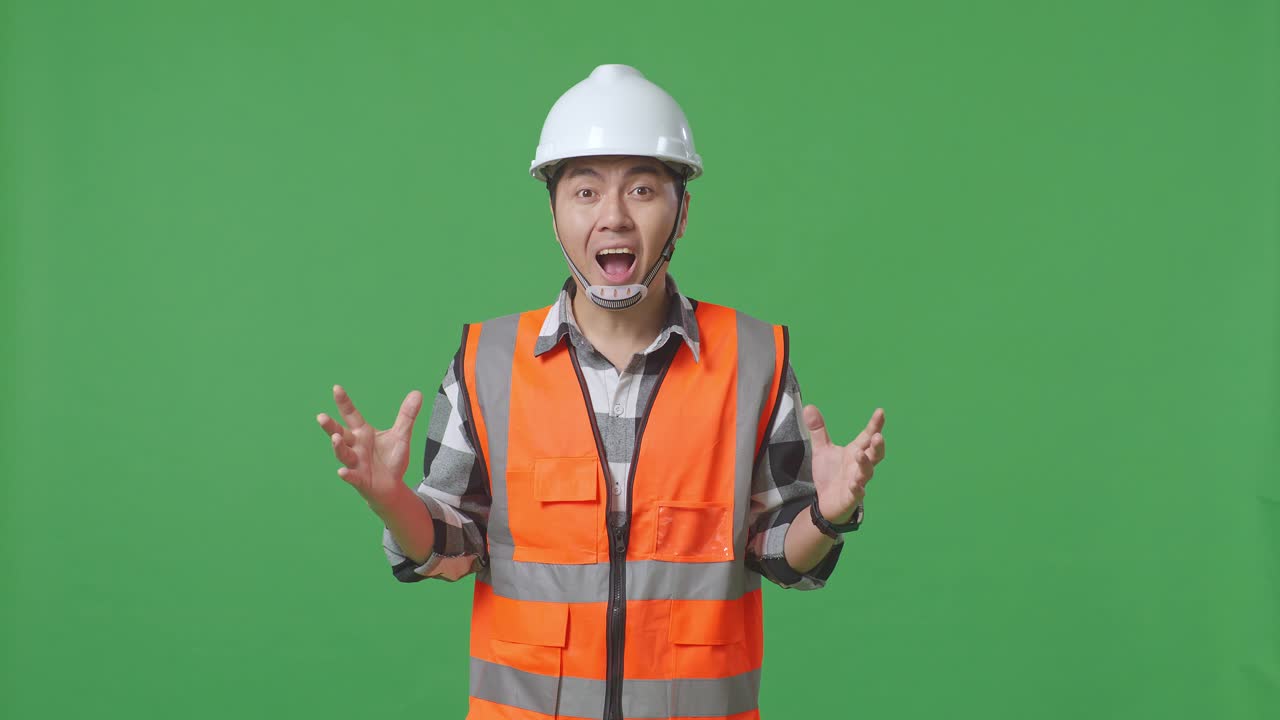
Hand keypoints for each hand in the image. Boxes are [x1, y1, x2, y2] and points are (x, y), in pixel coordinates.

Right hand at [317, 384, 422, 506]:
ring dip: (338, 447)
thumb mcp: (401, 436)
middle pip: (340, 433)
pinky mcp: (359, 479)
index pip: (351, 415)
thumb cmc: (391, 459)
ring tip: (335, 438)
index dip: (344, 402)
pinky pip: (352, 476)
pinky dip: (347, 474)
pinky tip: (342, 472)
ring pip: (343, 453)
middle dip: (330, 426)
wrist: (391, 486)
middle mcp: (355, 446)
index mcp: (362, 433)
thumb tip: (417, 393)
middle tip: (321, 416)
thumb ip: (407, 416)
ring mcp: (355, 463)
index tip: (336, 388)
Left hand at [805, 405, 885, 522]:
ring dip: (865, 463)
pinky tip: (855, 485)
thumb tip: (809, 406)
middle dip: (877, 445)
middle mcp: (860, 465)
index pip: (867, 436)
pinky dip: (857, 489)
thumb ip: (818, 430)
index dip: (875, 425)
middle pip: (874, 454)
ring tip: (860, 454)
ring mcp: (858, 481)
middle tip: (878, 436)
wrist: (826, 502)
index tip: (880, 412)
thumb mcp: (822, 449)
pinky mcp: (851, 497)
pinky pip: (857, 493)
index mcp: (856, 451)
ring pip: (867, 472)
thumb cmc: (830, 474)